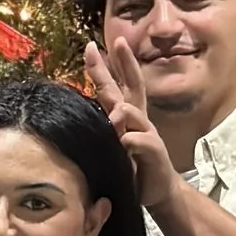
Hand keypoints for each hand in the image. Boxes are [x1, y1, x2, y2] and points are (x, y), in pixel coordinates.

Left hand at [83, 38, 182, 212]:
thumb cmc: (132, 168)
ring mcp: (148, 134)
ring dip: (123, 111)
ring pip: (135, 113)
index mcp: (127, 117)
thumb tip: (78, 118)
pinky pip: (144, 142)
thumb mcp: (112, 148)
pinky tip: (127, 141)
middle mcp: (138, 120)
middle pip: (132, 86)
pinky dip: (134, 139)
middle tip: (119, 42)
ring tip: (114, 115)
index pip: (115, 86)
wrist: (157, 193)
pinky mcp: (155, 153)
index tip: (91, 46)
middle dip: (125, 63)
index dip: (105, 66)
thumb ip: (101, 132)